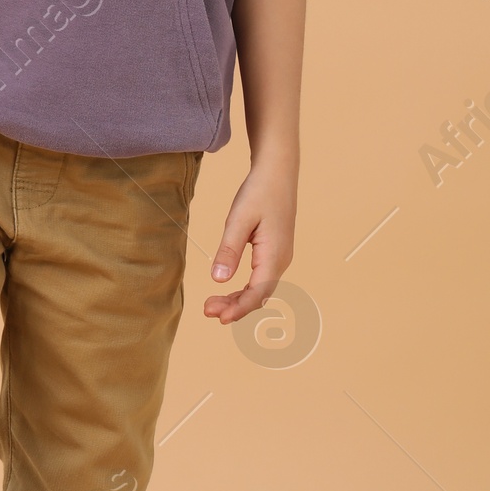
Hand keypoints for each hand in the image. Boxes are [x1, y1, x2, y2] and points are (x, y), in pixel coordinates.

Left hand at [203, 155, 295, 323]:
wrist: (278, 172)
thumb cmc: (259, 192)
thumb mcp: (239, 219)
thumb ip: (229, 250)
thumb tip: (218, 279)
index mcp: (274, 255)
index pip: (258, 292)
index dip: (239, 308)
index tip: (220, 318)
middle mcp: (281, 260)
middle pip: (259, 295)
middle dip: (235, 306)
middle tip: (207, 310)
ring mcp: (280, 257)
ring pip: (260, 288)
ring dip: (238, 299)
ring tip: (213, 304)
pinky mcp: (275, 252)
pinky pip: (260, 278)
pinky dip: (244, 288)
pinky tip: (228, 291)